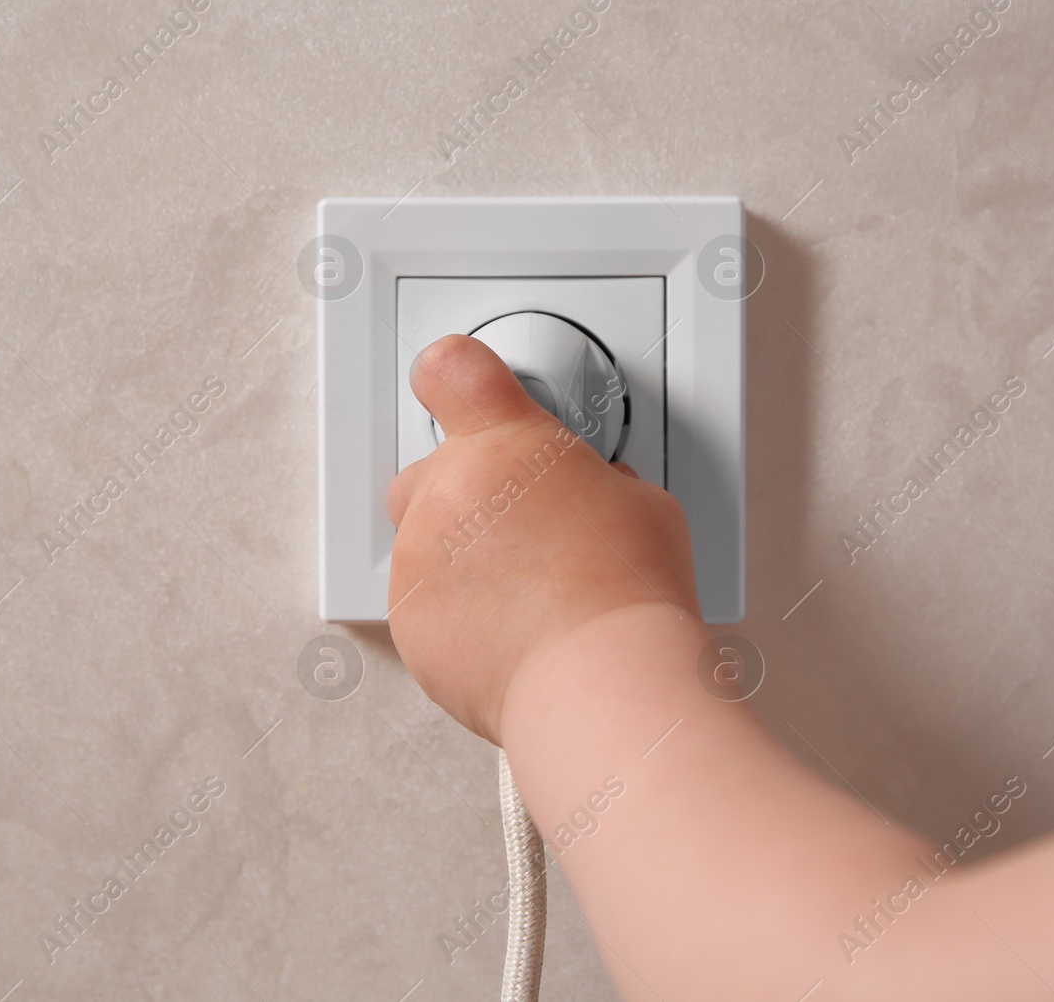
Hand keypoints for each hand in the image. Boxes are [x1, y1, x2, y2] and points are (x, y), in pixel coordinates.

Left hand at [386, 335, 701, 742]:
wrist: (598, 681)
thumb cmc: (627, 594)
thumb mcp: (642, 504)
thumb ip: (596, 483)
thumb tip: (595, 500)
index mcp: (503, 442)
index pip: (450, 371)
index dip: (454, 375)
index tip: (459, 384)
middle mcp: (446, 492)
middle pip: (428, 473)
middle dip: (468, 496)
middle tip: (524, 529)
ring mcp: (420, 558)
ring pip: (424, 545)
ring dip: (463, 560)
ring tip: (529, 595)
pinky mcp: (410, 622)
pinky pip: (423, 606)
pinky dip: (456, 616)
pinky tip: (511, 632)